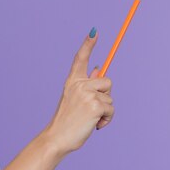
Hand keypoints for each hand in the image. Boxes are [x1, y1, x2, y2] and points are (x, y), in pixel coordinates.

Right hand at [44, 29, 114, 154]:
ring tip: (91, 120)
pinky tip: (95, 125)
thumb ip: (87, 84)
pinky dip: (107, 119)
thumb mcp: (75, 100)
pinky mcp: (95, 105)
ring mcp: (87, 94)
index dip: (88, 44)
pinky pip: (111, 109)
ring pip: (110, 98)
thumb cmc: (67, 121)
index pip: (81, 58)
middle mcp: (78, 84)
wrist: (57, 137)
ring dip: (106, 112)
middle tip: (91, 109)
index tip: (95, 31)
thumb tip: (101, 68)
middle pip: (107, 81)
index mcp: (72, 82)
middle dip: (106, 96)